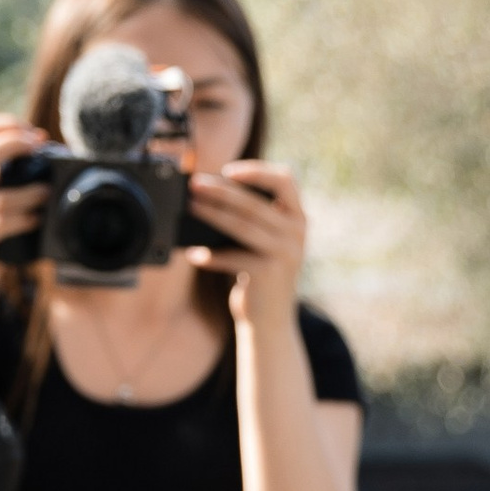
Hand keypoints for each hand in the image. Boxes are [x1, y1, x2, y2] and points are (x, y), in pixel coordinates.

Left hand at [187, 158, 308, 321]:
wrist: (271, 320)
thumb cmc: (260, 274)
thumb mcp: (266, 242)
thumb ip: (254, 218)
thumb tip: (211, 193)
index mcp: (298, 217)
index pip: (285, 180)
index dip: (257, 171)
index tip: (228, 170)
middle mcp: (296, 232)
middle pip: (254, 203)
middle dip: (221, 191)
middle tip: (196, 184)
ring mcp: (285, 253)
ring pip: (242, 226)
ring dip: (212, 215)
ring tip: (191, 208)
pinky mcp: (268, 273)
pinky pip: (233, 258)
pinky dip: (211, 255)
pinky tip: (194, 254)